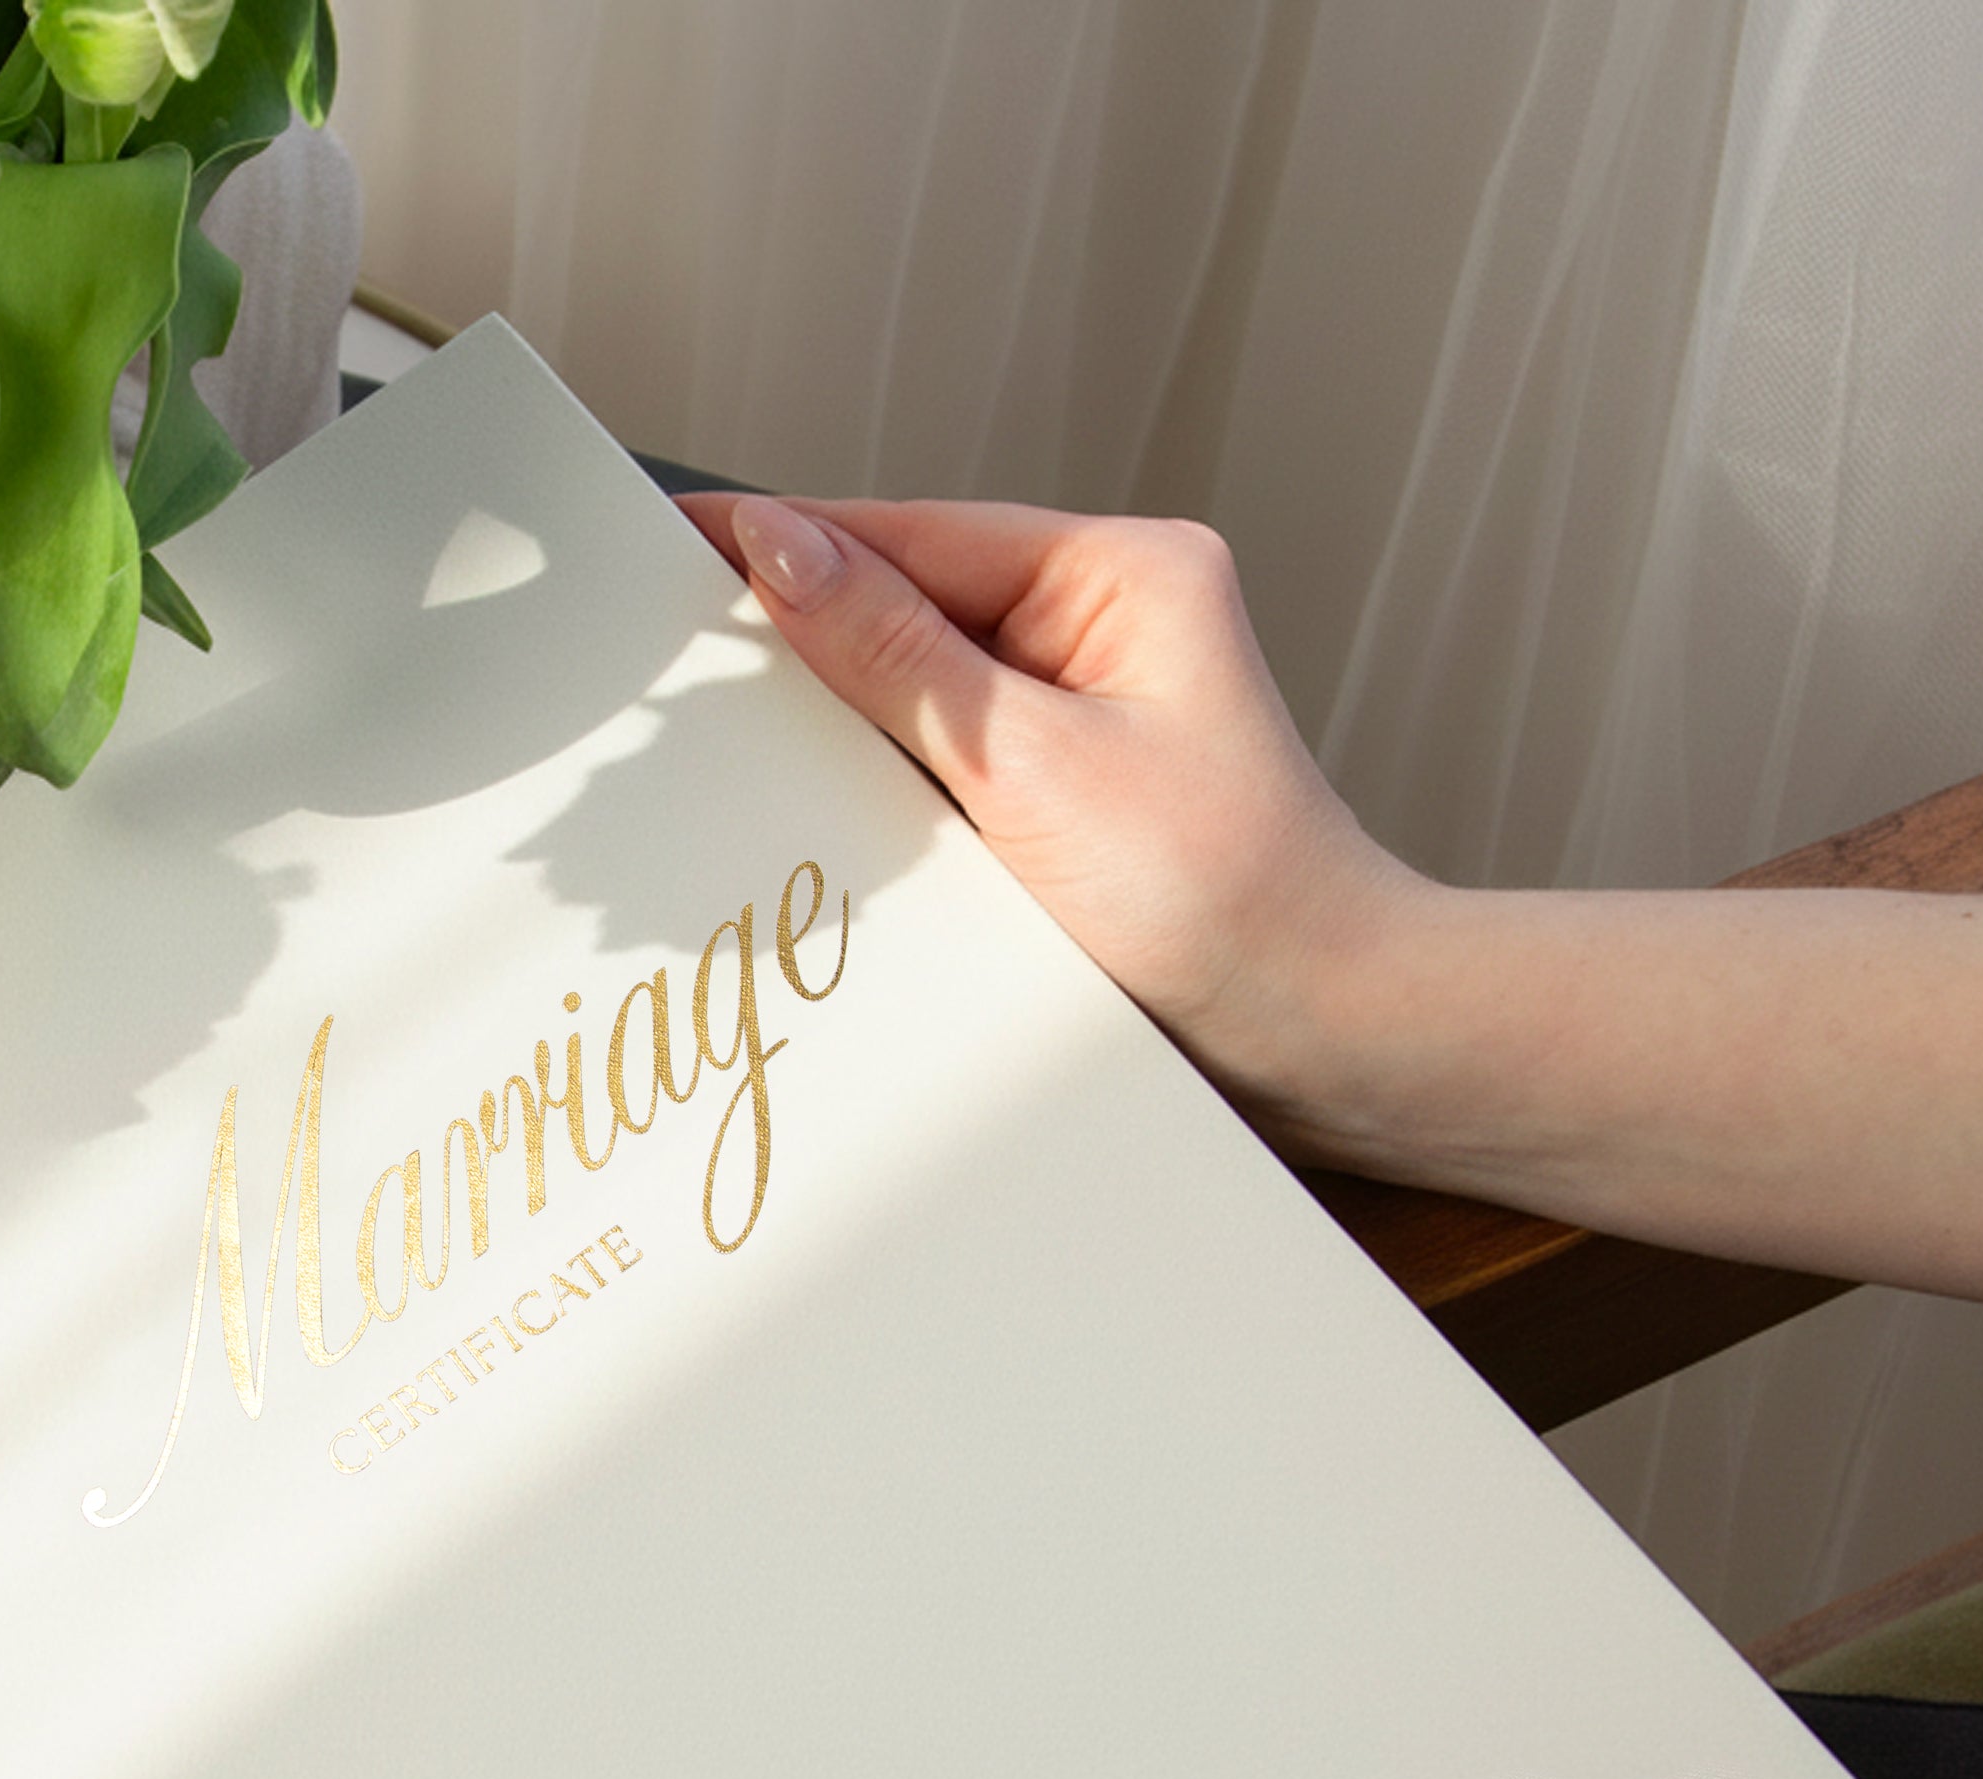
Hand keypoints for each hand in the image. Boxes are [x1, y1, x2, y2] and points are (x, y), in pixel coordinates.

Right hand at [677, 492, 1420, 1154]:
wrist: (1316, 1040)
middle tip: (665, 654)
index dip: (787, 542)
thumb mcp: (1031, 765)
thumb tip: (780, 549)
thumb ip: (895, 654)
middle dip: (800, 635)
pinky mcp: (1065, 800)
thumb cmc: (1218, 901)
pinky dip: (878, 783)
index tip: (671, 538)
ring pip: (916, 690)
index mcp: (1121, 574)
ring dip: (833, 719)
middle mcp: (1104, 626)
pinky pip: (942, 765)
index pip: (913, 535)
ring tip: (719, 733)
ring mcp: (1084, 715)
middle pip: (908, 604)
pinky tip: (813, 805)